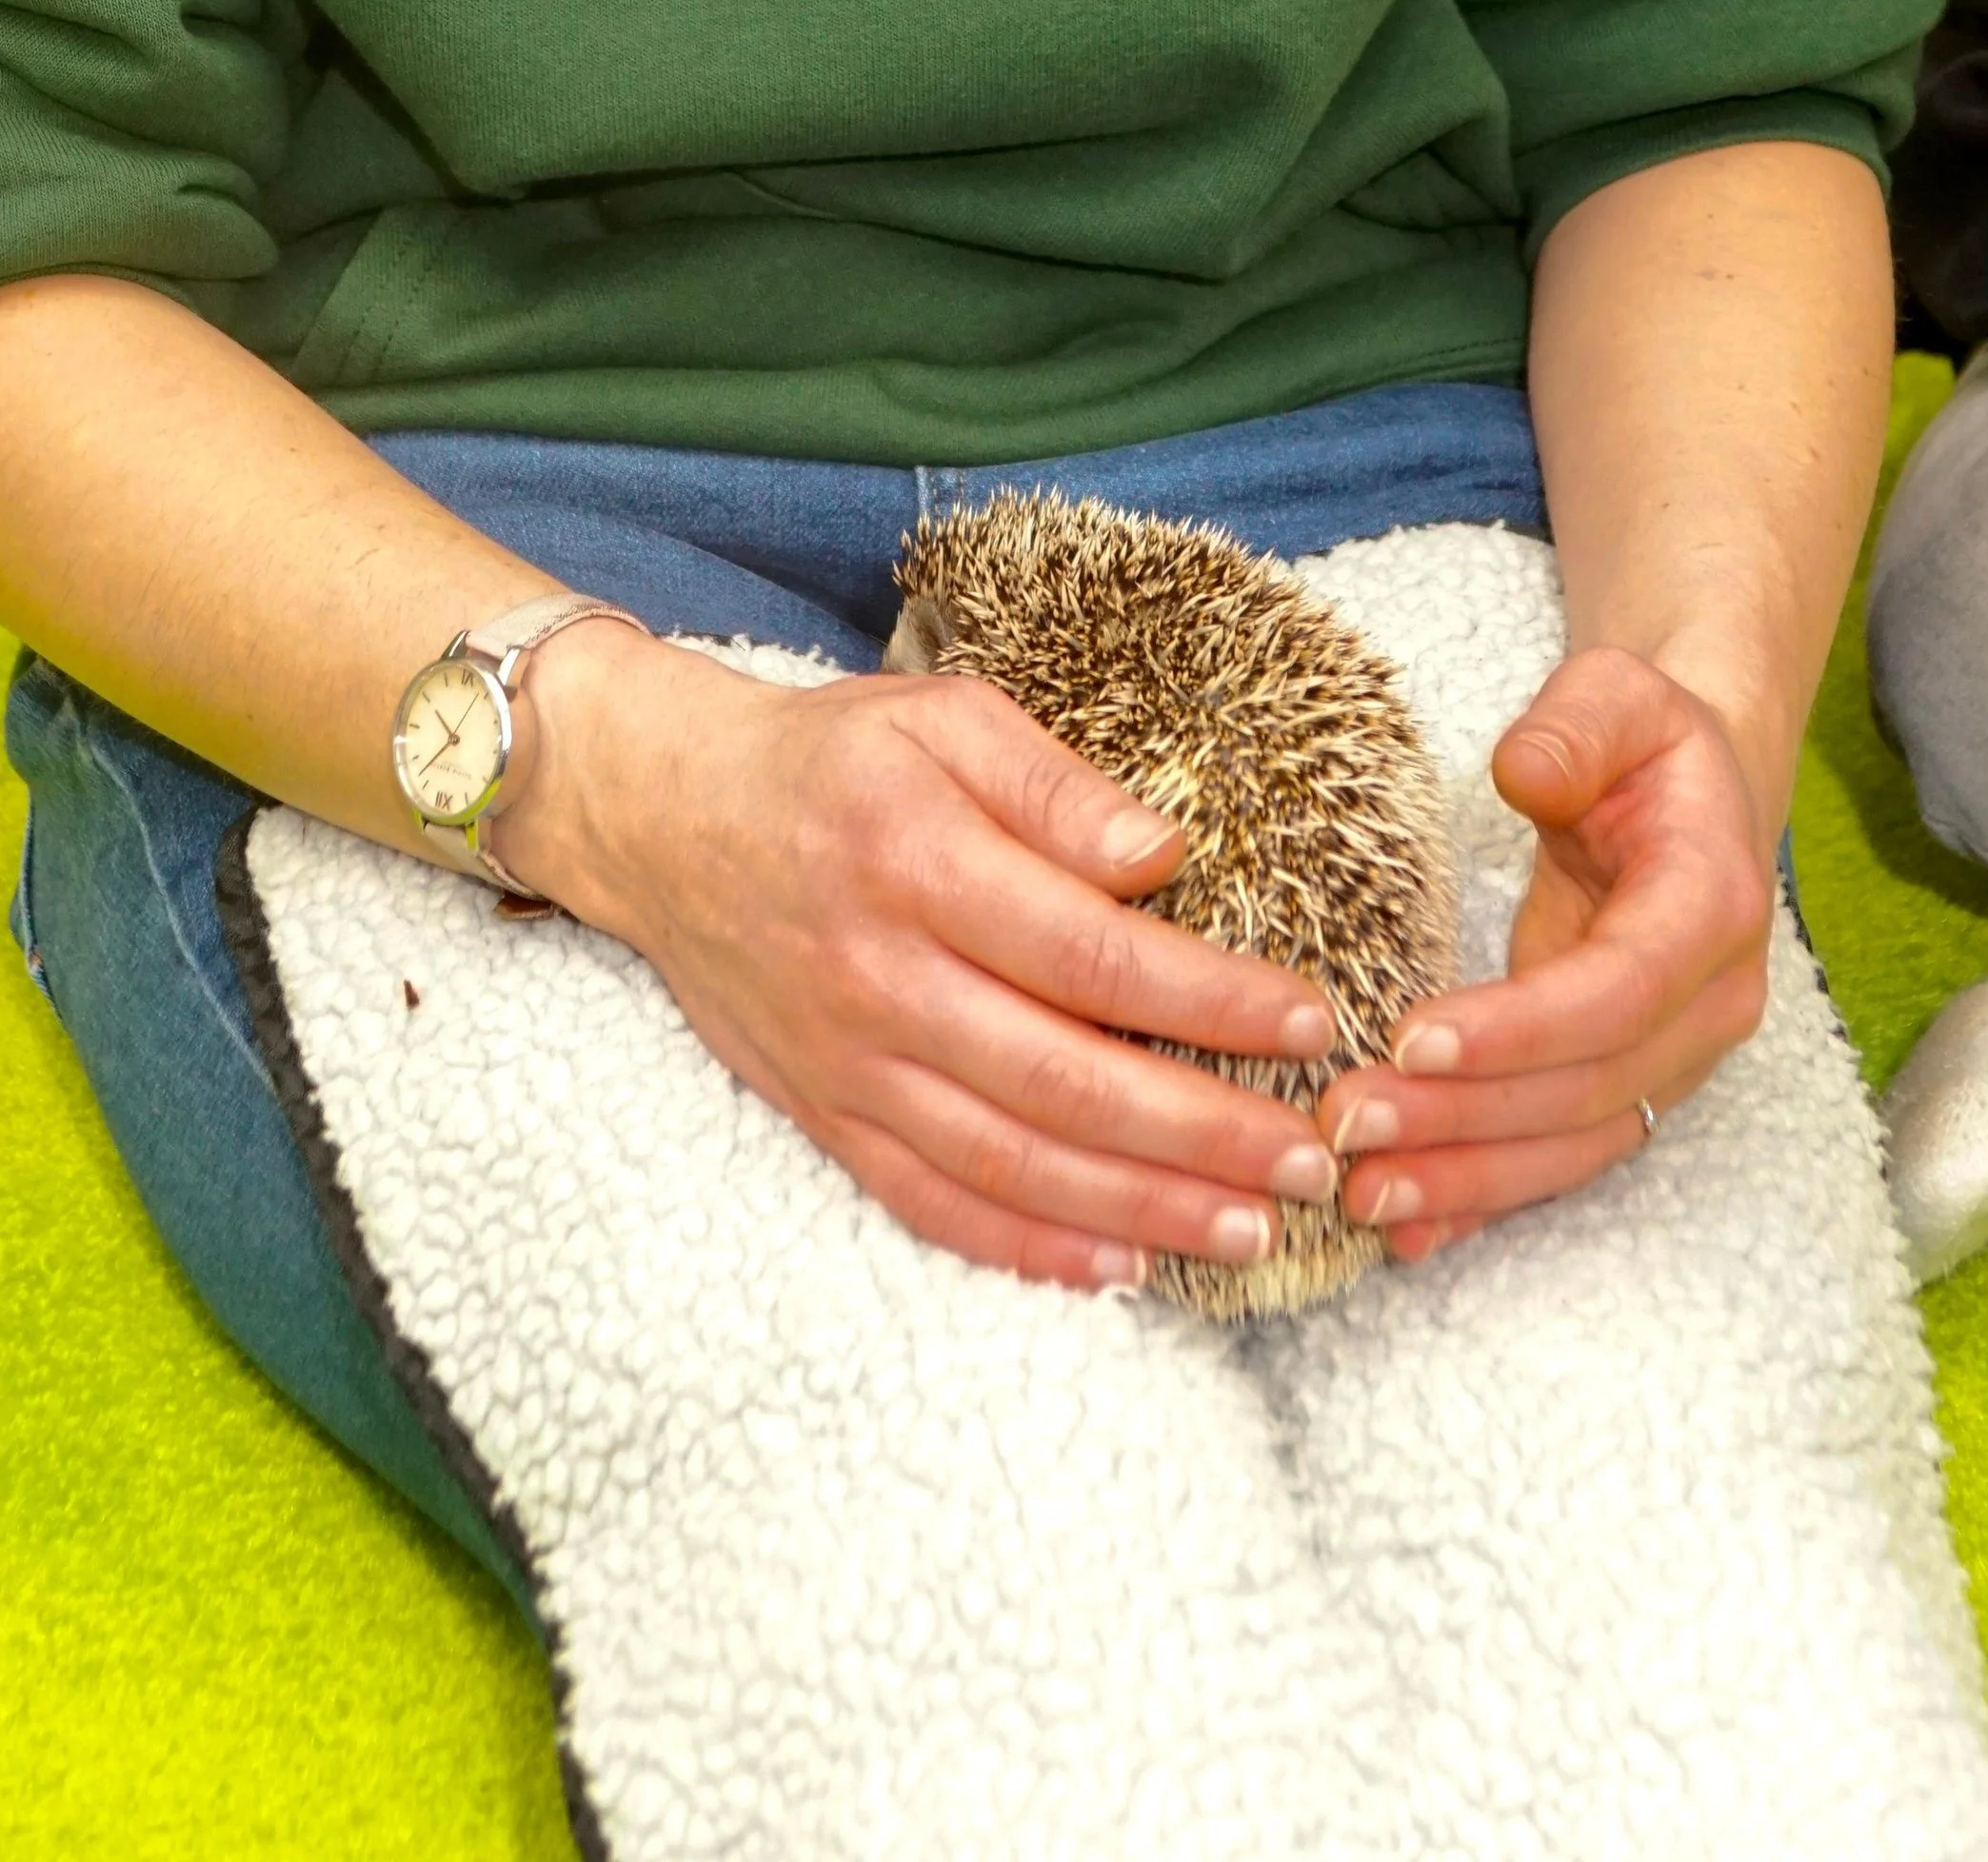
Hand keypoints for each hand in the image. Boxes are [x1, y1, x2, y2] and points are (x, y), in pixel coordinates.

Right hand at [502, 631, 1343, 1292]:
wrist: (669, 819)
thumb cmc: (833, 758)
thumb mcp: (944, 716)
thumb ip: (1055, 785)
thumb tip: (1163, 855)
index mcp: (921, 861)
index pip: (1092, 953)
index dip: (1208, 998)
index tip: (1308, 1019)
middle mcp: (883, 977)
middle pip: (1065, 1080)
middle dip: (1205, 1131)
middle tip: (1318, 1156)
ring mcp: (850, 1061)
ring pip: (1011, 1161)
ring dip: (1141, 1206)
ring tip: (1251, 1226)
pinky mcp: (827, 1116)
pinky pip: (933, 1203)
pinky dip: (1028, 1248)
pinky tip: (1120, 1269)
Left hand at [1313, 646, 1773, 1262]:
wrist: (1700, 793)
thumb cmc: (1646, 741)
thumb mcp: (1617, 695)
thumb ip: (1575, 727)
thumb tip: (1524, 773)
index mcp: (1712, 906)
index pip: (1619, 991)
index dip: (1521, 1029)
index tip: (1413, 1040)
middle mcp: (1707, 1004)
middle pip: (1588, 1088)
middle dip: (1466, 1118)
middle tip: (1347, 1127)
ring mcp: (1673, 1058)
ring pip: (1573, 1143)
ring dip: (1467, 1178)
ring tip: (1358, 1193)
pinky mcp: (1627, 1084)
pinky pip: (1558, 1156)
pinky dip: (1484, 1198)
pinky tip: (1406, 1230)